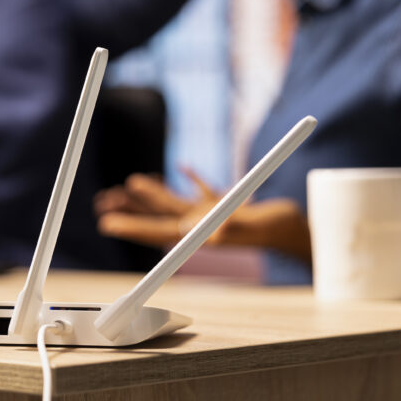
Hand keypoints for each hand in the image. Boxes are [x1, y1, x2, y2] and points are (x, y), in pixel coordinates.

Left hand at [94, 167, 311, 260]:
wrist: (297, 228)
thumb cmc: (276, 229)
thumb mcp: (252, 225)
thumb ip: (228, 226)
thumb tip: (197, 229)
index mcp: (201, 233)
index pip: (158, 230)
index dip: (131, 226)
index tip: (107, 223)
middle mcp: (201, 225)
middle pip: (158, 217)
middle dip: (131, 213)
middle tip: (103, 209)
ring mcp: (212, 215)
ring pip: (174, 202)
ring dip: (152, 193)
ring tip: (129, 184)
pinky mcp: (226, 204)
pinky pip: (202, 189)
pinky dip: (191, 177)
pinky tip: (182, 167)